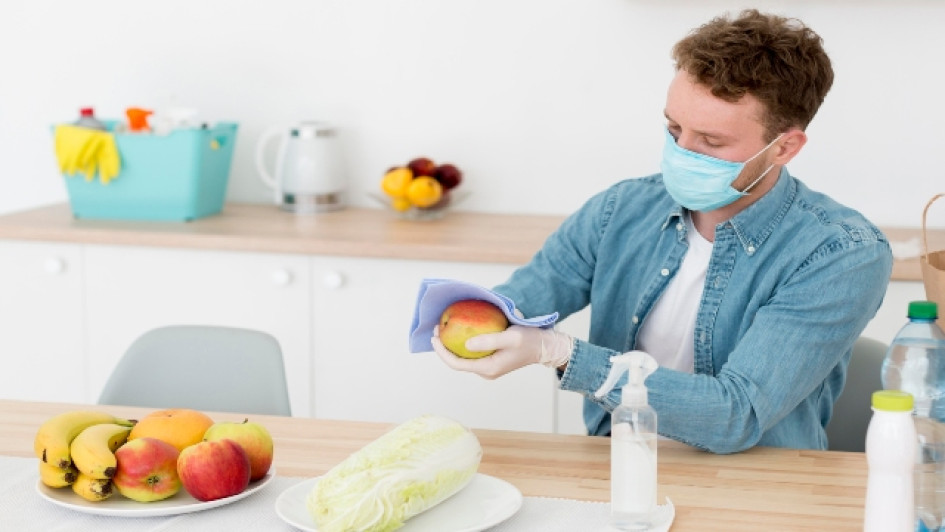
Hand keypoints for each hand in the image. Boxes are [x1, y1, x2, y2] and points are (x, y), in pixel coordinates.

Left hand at [431, 325, 572, 379]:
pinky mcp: (492, 360)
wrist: (544, 347)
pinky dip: (462, 344)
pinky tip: (460, 332)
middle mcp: (486, 371)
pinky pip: (472, 354)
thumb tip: (466, 345)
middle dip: (444, 347)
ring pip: (464, 358)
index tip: (435, 337)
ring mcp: (489, 367)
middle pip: (457, 362)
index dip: (442, 352)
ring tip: (445, 329)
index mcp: (488, 368)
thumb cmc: (529, 341)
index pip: (456, 364)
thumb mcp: (510, 338)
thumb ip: (488, 341)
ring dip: (452, 346)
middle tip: (437, 328)